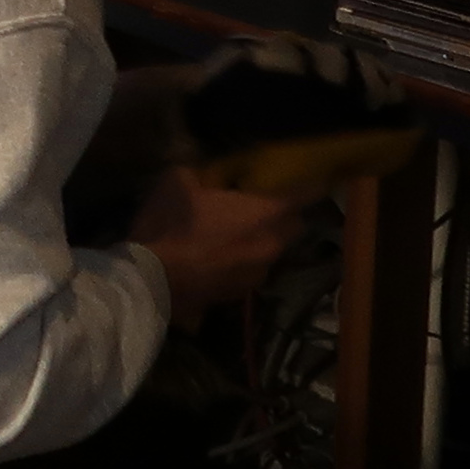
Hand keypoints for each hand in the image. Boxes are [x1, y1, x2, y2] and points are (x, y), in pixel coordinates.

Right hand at [130, 170, 305, 319]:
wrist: (150, 282)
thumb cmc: (170, 225)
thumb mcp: (179, 180)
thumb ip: (205, 172)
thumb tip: (212, 172)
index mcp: (265, 214)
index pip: (306, 194)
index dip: (314, 183)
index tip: (319, 176)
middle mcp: (271, 246)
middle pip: (294, 226)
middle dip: (285, 215)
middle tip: (263, 205)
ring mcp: (257, 275)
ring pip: (272, 251)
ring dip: (260, 241)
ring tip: (234, 234)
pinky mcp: (239, 295)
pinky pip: (250, 270)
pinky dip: (240, 261)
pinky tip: (216, 257)